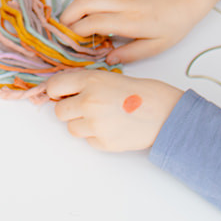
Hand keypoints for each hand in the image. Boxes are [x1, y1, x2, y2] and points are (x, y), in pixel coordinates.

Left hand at [45, 69, 181, 151]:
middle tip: (85, 107)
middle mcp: (89, 102)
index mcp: (90, 81)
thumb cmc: (143, 92)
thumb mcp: (110, 77)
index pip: (54, 86)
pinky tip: (113, 127)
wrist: (166, 113)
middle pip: (59, 111)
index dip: (55, 91)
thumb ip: (86, 84)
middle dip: (69, 110)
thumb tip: (63, 93)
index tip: (59, 94)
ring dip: (82, 124)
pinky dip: (96, 136)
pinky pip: (88, 141)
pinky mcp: (104, 143)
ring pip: (72, 128)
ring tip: (103, 118)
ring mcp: (95, 124)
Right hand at [60, 0, 215, 62]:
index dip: (76, 33)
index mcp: (130, 20)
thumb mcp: (157, 47)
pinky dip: (83, 6)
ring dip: (72, 10)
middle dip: (66, 18)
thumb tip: (107, 59)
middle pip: (83, 4)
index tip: (69, 45)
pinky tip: (84, 19)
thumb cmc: (173, 24)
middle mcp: (121, 3)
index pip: (93, 23)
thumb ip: (131, 54)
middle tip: (61, 35)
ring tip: (68, 28)